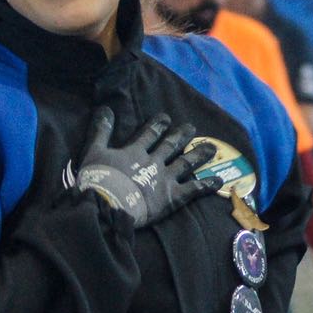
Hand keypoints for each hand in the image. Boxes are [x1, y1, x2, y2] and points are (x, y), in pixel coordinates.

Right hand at [75, 107, 219, 227]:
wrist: (109, 204)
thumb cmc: (98, 180)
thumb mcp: (94, 151)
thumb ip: (101, 131)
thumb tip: (105, 108)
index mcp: (135, 152)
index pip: (149, 134)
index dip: (158, 125)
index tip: (166, 117)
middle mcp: (154, 162)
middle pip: (171, 146)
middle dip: (181, 136)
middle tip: (192, 128)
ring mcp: (166, 179)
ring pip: (186, 163)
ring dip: (199, 154)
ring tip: (212, 147)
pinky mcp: (173, 196)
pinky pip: (193, 189)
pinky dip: (206, 184)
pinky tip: (218, 180)